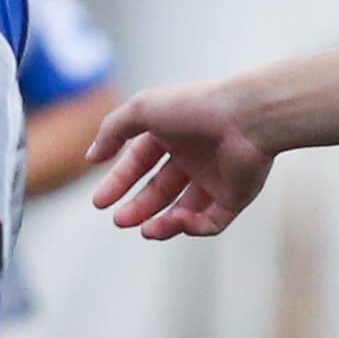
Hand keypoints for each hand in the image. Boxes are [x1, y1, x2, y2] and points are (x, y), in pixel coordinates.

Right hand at [87, 83, 275, 240]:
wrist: (247, 118)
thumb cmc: (195, 107)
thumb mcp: (141, 109)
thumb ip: (112, 130)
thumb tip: (91, 156)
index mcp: (172, 135)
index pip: (139, 163)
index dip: (118, 183)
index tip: (100, 202)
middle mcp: (193, 157)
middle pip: (159, 191)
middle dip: (137, 208)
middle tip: (120, 220)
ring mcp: (215, 179)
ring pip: (183, 211)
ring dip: (161, 223)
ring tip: (145, 230)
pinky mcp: (234, 198)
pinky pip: (209, 221)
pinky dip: (191, 226)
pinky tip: (177, 220)